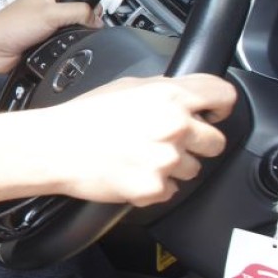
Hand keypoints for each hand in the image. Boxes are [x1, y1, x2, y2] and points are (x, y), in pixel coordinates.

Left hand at [0, 0, 97, 73]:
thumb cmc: (11, 25)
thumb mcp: (51, 13)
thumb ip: (77, 12)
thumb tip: (97, 18)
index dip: (89, 4)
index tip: (96, 16)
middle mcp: (46, 9)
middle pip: (75, 15)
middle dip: (80, 24)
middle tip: (82, 30)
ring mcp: (43, 27)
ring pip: (68, 32)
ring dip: (69, 38)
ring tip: (67, 41)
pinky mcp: (41, 43)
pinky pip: (59, 46)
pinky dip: (61, 49)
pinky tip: (60, 51)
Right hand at [39, 74, 234, 206]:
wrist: (53, 147)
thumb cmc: (82, 117)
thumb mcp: (124, 86)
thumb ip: (162, 89)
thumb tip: (186, 96)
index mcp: (169, 97)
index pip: (224, 95)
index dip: (219, 106)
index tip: (212, 114)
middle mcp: (174, 127)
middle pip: (216, 141)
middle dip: (197, 142)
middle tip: (168, 140)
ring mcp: (166, 160)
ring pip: (194, 169)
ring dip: (174, 166)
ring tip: (141, 156)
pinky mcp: (154, 188)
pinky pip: (170, 191)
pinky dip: (154, 185)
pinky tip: (131, 171)